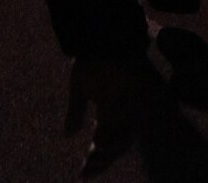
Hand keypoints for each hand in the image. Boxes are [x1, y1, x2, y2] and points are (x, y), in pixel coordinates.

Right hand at [65, 55, 145, 177]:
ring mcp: (130, 107)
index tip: (82, 174)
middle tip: (86, 170)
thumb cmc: (91, 59)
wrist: (102, 38)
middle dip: (101, 161)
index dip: (95, 160)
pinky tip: (102, 143)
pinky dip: (118, 135)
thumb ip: (75, 112)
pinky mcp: (139, 99)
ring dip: (108, 151)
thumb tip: (68, 135)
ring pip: (123, 139)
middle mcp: (121, 113)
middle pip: (114, 146)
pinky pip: (131, 123)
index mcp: (108, 112)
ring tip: (93, 158)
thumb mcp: (79, 88)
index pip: (103, 143)